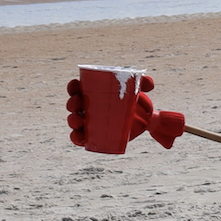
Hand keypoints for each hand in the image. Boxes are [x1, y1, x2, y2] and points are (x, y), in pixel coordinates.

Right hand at [65, 74, 185, 149]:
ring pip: (75, 120)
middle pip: (74, 104)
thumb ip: (144, 82)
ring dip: (72, 120)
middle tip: (78, 104)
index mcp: (93, 92)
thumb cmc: (135, 100)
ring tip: (78, 121)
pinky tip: (79, 138)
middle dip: (72, 103)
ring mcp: (90, 121)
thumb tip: (148, 84)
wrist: (144, 119)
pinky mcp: (94, 134)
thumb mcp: (138, 90)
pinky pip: (80, 137)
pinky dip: (77, 138)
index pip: (77, 88)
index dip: (73, 87)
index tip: (76, 86)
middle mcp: (88, 106)